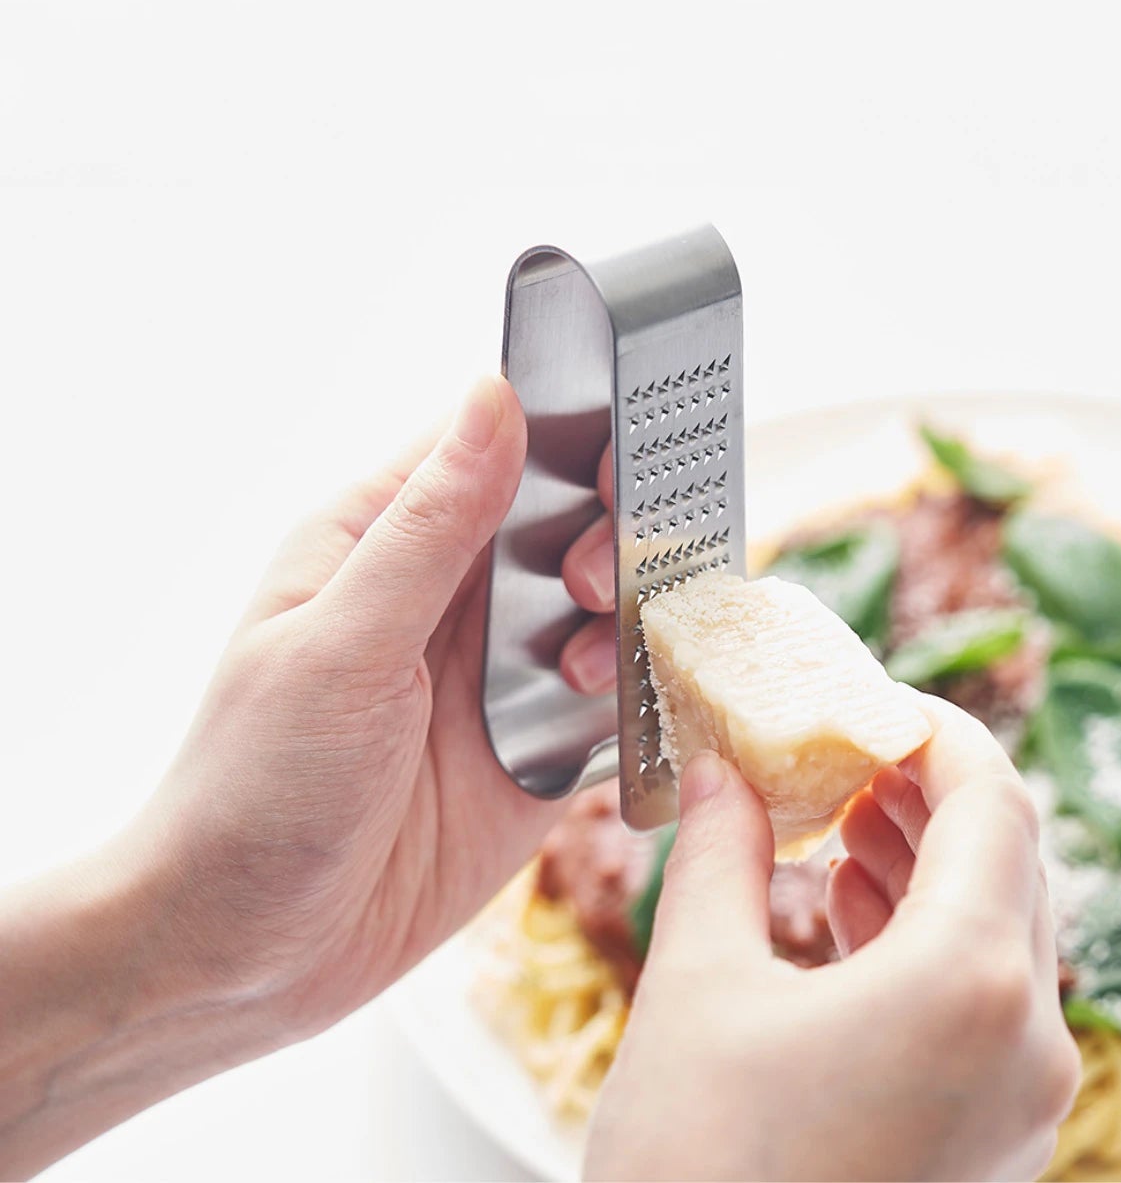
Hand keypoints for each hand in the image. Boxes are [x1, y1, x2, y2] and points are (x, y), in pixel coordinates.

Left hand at [128, 374, 627, 1029]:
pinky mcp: (540, 747)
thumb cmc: (253, 790)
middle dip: (602, 536)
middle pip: (566, 519)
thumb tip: (492, 395)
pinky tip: (619, 708)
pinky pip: (618, 695)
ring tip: (581, 674)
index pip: (490, 445)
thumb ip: (431, 528)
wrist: (245, 961)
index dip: (563, 434)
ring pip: (606, 603)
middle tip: (587, 586)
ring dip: (622, 619)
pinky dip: (640, 690)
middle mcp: (449, 595)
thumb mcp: (341, 647)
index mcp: (383, 539)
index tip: (617, 451)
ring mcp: (499, 672)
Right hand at [585, 699, 1080, 1182]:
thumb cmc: (699, 1175)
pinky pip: (988, 1003)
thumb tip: (716, 771)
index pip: (992, 799)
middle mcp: (1026, 1040)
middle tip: (853, 755)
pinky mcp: (996, 1147)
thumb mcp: (699, 987)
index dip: (935, 732)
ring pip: (1002, 932)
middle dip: (930, 793)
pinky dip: (931, 938)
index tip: (876, 703)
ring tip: (846, 822)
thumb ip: (719, 855)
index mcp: (970, 981)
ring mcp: (1023, 1105)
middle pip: (1008, 860)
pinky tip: (853, 914)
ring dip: (929, 863)